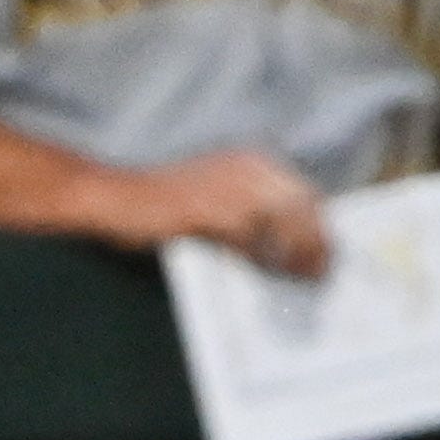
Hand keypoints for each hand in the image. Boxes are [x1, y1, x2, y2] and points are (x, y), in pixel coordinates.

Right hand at [93, 149, 329, 277]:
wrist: (112, 196)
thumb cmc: (159, 203)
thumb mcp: (214, 194)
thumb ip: (250, 211)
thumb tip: (290, 245)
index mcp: (247, 161)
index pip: (303, 193)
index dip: (320, 225)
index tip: (328, 252)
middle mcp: (243, 168)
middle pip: (302, 205)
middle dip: (318, 240)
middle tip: (322, 272)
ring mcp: (226, 188)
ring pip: (283, 221)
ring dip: (298, 252)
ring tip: (304, 278)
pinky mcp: (208, 212)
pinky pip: (250, 239)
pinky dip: (263, 258)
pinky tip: (268, 274)